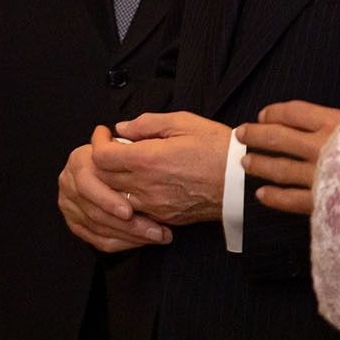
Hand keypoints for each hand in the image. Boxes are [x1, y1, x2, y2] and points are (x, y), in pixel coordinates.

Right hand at [58, 128, 173, 252]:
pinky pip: (99, 240)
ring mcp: (70, 205)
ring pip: (99, 228)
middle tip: (155, 231)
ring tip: (158, 236)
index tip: (130, 211)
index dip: (108, 199)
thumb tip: (123, 129)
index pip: (88, 183)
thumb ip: (131, 132)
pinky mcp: (77, 223)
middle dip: (128, 225)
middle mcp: (69, 182)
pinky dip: (122, 243)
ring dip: (131, 236)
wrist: (116, 166)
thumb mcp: (135, 136)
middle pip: (94, 212)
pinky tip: (143, 241)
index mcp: (79, 160)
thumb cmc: (130, 152)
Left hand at [92, 110, 232, 225]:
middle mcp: (146, 186)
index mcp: (148, 159)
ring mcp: (154, 206)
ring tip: (124, 166)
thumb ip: (147, 123)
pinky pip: (134, 210)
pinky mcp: (164, 217)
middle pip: (102, 178)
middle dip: (101, 161)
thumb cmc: (218, 149)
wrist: (242, 183)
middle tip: (112, 148)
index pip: (101, 156)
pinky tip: (139, 184)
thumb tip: (122, 128)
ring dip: (112, 181)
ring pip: (114, 197)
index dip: (97, 142)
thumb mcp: (184, 122)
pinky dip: (128, 197)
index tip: (104, 134)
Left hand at [239, 99, 339, 215]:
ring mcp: (316, 175)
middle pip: (278, 138)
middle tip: (241, 134)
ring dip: (260, 164)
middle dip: (256, 135)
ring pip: (279, 168)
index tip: (263, 114)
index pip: (296, 112)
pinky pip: (289, 200)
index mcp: (336, 124)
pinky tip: (260, 195)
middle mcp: (321, 147)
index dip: (276, 112)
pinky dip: (273, 197)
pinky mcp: (319, 202)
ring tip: (245, 162)